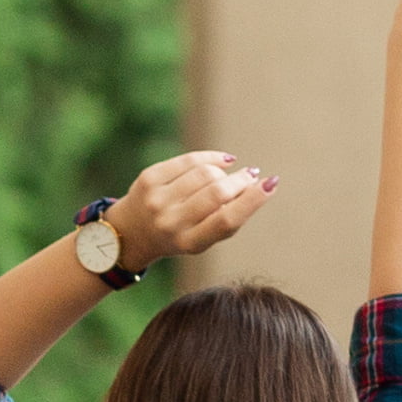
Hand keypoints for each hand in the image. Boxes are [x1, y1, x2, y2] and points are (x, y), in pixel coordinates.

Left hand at [105, 150, 273, 272]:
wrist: (130, 233)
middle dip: (241, 180)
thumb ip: (229, 218)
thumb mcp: (202, 238)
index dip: (252, 200)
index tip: (271, 183)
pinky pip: (189, 160)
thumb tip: (261, 183)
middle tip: (251, 175)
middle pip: (217, 193)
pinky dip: (211, 158)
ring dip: (224, 171)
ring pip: (205, 173)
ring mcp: (158, 200)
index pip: (226, 220)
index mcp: (189, 243)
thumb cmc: (178, 234)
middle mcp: (171, 223)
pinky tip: (222, 161)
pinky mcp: (149, 179)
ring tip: (230, 174)